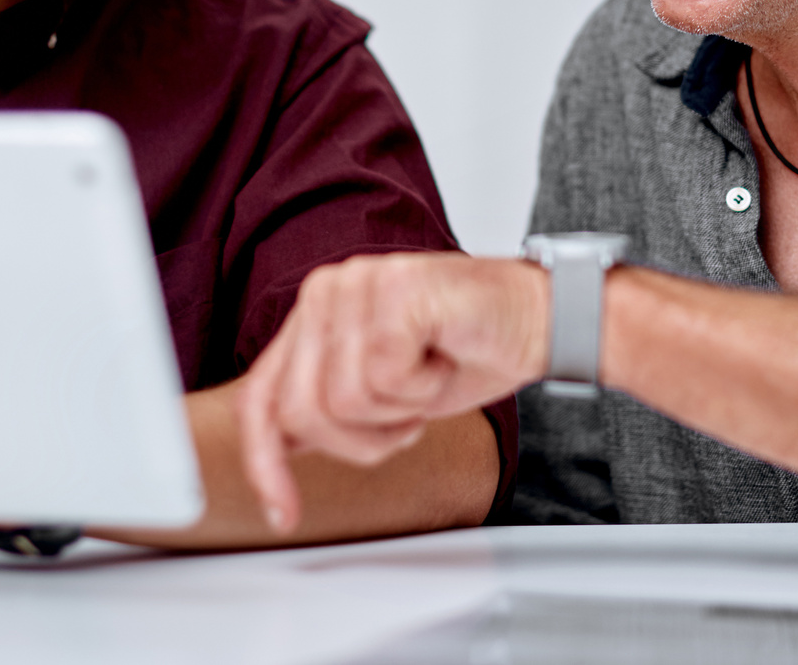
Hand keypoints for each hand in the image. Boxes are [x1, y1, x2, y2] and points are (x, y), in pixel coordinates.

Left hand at [235, 251, 548, 533]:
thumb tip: (277, 447)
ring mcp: (355, 283)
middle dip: (362, 441)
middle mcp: (325, 291)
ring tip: (428, 379)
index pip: (261, 397)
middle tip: (407, 418)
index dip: (264, 462)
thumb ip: (327, 407)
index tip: (283, 514)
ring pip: (345, 400)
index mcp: (313, 316)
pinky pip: (386, 377)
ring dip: (401, 410)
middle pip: (301, 412)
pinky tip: (442, 358)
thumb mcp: (383, 395)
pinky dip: (424, 387)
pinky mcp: (393, 287)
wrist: (536, 320)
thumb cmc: (463, 353)